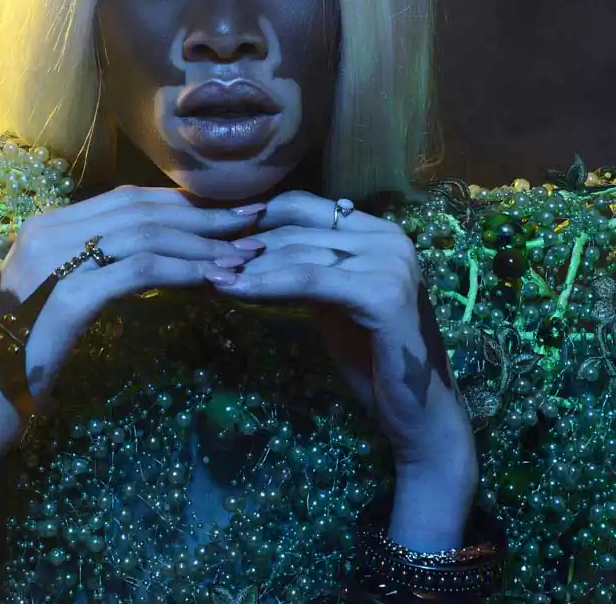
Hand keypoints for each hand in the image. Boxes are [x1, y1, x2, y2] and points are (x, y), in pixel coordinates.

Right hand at [0, 188, 265, 461]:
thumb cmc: (27, 358)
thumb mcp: (65, 298)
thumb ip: (99, 266)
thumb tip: (165, 252)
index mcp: (48, 226)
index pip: (127, 199)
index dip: (182, 202)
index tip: (228, 209)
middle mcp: (48, 232)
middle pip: (142, 210)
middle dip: (202, 215)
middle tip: (254, 219)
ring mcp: (54, 262)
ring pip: (145, 236)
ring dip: (202, 244)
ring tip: (246, 254)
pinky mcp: (66, 297)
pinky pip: (138, 272)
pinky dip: (182, 271)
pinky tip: (214, 280)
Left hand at [202, 191, 476, 487]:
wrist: (418, 413)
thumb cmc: (373, 359)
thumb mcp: (332, 302)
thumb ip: (305, 268)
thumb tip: (247, 247)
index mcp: (380, 231)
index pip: (306, 207)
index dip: (259, 217)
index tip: (214, 232)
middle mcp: (389, 237)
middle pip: (299, 227)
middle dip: (246, 242)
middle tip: (200, 255)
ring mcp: (389, 262)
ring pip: (299, 252)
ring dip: (248, 264)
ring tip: (208, 274)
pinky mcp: (382, 293)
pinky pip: (308, 280)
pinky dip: (266, 283)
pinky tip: (232, 290)